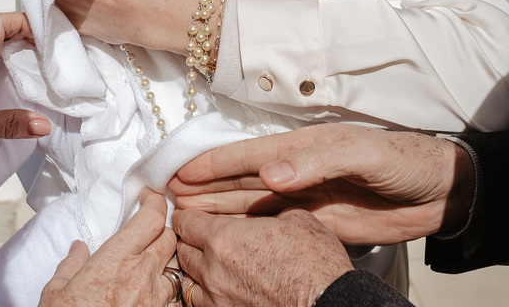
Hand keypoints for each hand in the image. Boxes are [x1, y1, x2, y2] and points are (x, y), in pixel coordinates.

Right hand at [38, 190, 177, 306]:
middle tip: (151, 226)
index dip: (155, 201)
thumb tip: (77, 249)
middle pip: (170, 236)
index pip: (152, 217)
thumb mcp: (56, 292)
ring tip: (152, 259)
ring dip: (167, 258)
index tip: (148, 196)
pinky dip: (167, 287)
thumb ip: (70, 264)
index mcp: (117, 259)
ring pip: (176, 265)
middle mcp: (143, 274)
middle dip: (164, 226)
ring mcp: (155, 298)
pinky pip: (172, 294)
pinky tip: (152, 290)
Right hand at [168, 124, 474, 244]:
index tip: (178, 174)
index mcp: (305, 146)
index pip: (248, 155)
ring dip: (217, 208)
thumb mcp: (364, 153)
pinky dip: (245, 228)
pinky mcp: (317, 221)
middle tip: (165, 200)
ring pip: (250, 204)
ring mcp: (305, 196)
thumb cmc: (406, 160)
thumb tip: (268, 175)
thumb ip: (316, 161)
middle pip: (240, 180)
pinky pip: (272, 224)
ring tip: (181, 215)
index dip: (212, 164)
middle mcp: (298, 169)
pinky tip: (224, 234)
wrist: (443, 191)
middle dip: (203, 188)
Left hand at [173, 208, 352, 306]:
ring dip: (196, 268)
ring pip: (188, 279)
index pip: (186, 222)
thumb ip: (267, 213)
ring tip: (210, 262)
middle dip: (190, 240)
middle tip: (200, 235)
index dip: (188, 215)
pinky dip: (207, 291)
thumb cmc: (316, 264)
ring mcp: (217, 299)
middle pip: (182, 250)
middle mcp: (213, 270)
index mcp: (224, 238)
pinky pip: (202, 302)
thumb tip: (263, 211)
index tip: (192, 214)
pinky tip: (222, 285)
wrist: (326, 301)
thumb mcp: (295, 219)